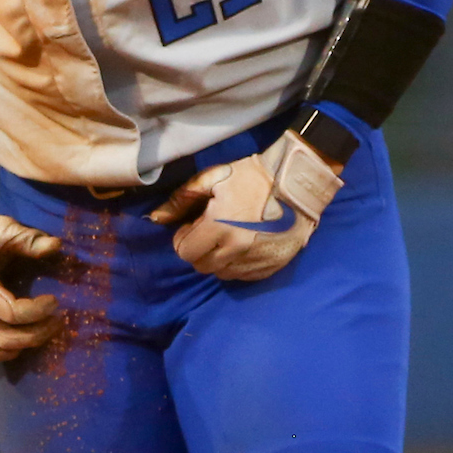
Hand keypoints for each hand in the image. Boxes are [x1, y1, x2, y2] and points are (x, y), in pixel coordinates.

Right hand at [0, 186, 61, 361]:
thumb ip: (29, 239)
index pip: (10, 312)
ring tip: (40, 333)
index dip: (37, 311)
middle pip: (3, 338)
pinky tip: (14, 344)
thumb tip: (57, 246)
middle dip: (35, 334)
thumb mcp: (2, 228)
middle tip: (56, 321)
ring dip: (17, 348)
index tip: (55, 301)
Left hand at [149, 130, 342, 281]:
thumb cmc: (251, 176)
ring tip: (227, 237)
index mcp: (219, 227)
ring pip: (222, 274)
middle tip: (208, 230)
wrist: (295, 182)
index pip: (186, 252)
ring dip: (218, 259)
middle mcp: (236, 250)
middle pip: (202, 266)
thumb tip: (156, 218)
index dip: (184, 238)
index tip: (192, 225)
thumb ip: (182, 198)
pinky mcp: (272, 266)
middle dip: (199, 250)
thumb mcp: (213, 178)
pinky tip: (244, 245)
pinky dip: (238, 265)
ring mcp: (256, 261)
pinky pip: (244, 276)